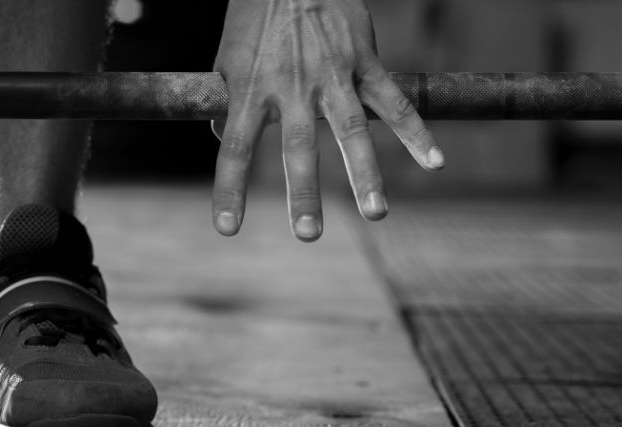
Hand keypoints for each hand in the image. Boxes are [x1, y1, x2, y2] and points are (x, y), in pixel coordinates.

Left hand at [211, 0, 444, 241]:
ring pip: (351, 130)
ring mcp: (332, 75)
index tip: (227, 229)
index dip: (230, 190)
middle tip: (309, 234)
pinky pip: (394, 101)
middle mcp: (292, 86)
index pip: (235, 149)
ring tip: (376, 212)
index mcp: (251, 88)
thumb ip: (226, 102)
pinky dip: (416, 131)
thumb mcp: (228, 57)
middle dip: (303, 192)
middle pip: (297, 147)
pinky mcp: (365, 62)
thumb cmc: (254, 16)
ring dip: (365, 173)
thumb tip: (224, 140)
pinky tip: (434, 162)